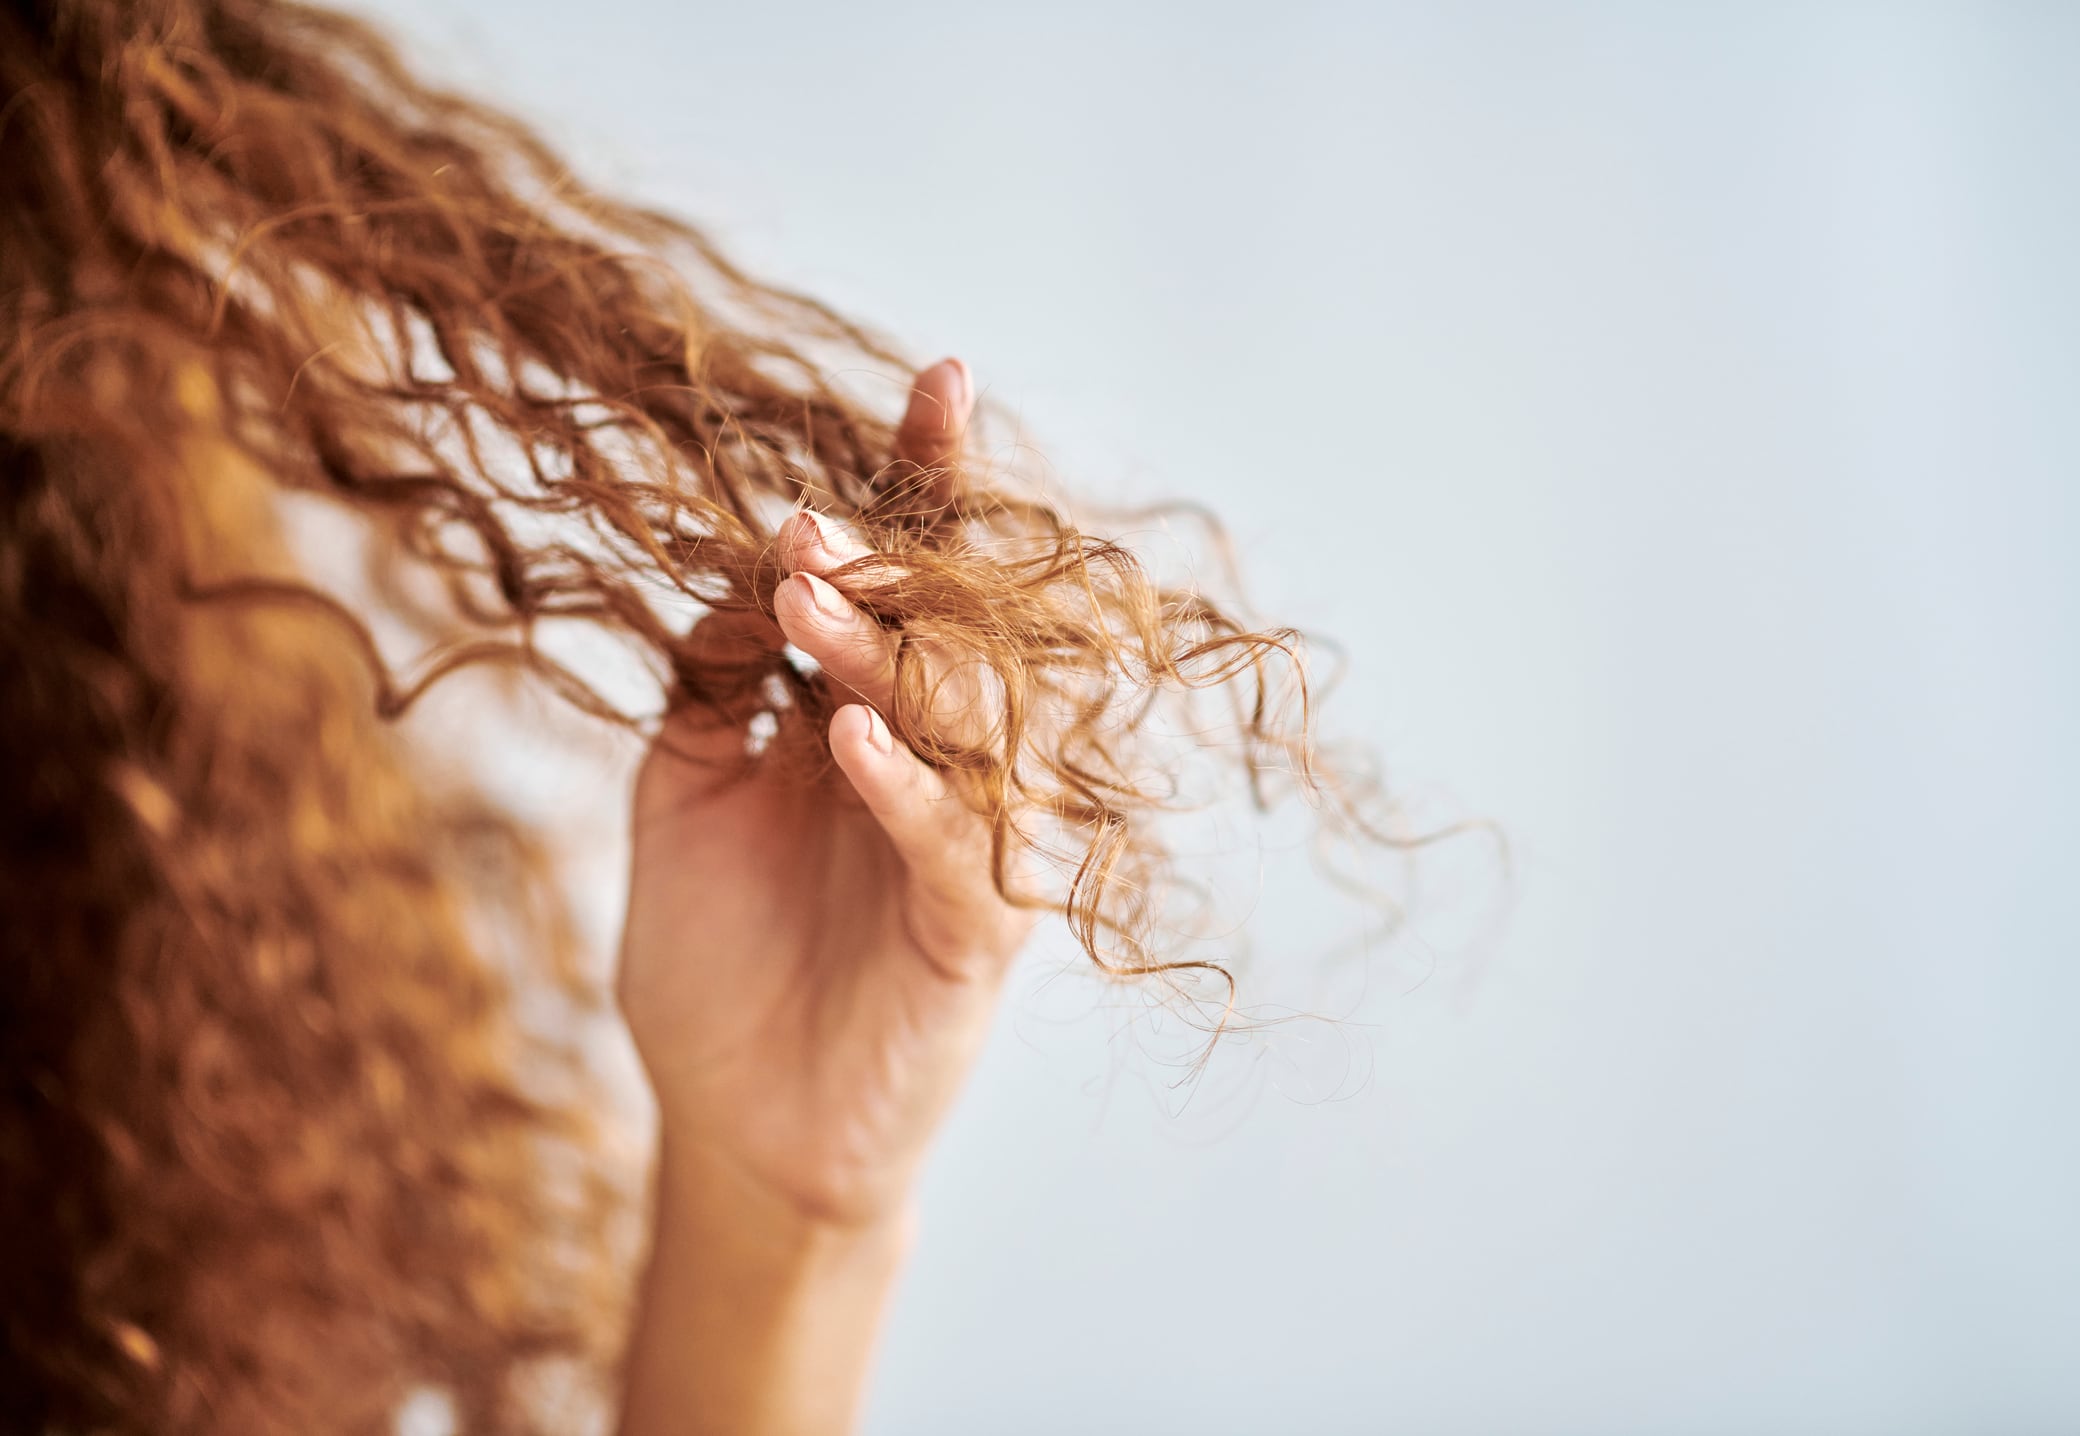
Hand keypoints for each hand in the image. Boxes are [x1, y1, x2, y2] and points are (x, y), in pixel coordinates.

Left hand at [616, 357, 1036, 1229]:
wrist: (739, 1126)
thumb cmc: (719, 958)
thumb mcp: (686, 789)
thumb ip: (713, 677)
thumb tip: (739, 559)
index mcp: (877, 714)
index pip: (912, 582)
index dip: (927, 483)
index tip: (938, 377)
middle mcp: (940, 763)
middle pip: (951, 630)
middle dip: (889, 566)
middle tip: (807, 526)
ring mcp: (968, 843)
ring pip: (964, 721)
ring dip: (888, 654)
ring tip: (814, 599)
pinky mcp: (976, 932)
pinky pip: (954, 841)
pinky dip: (905, 783)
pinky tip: (846, 734)